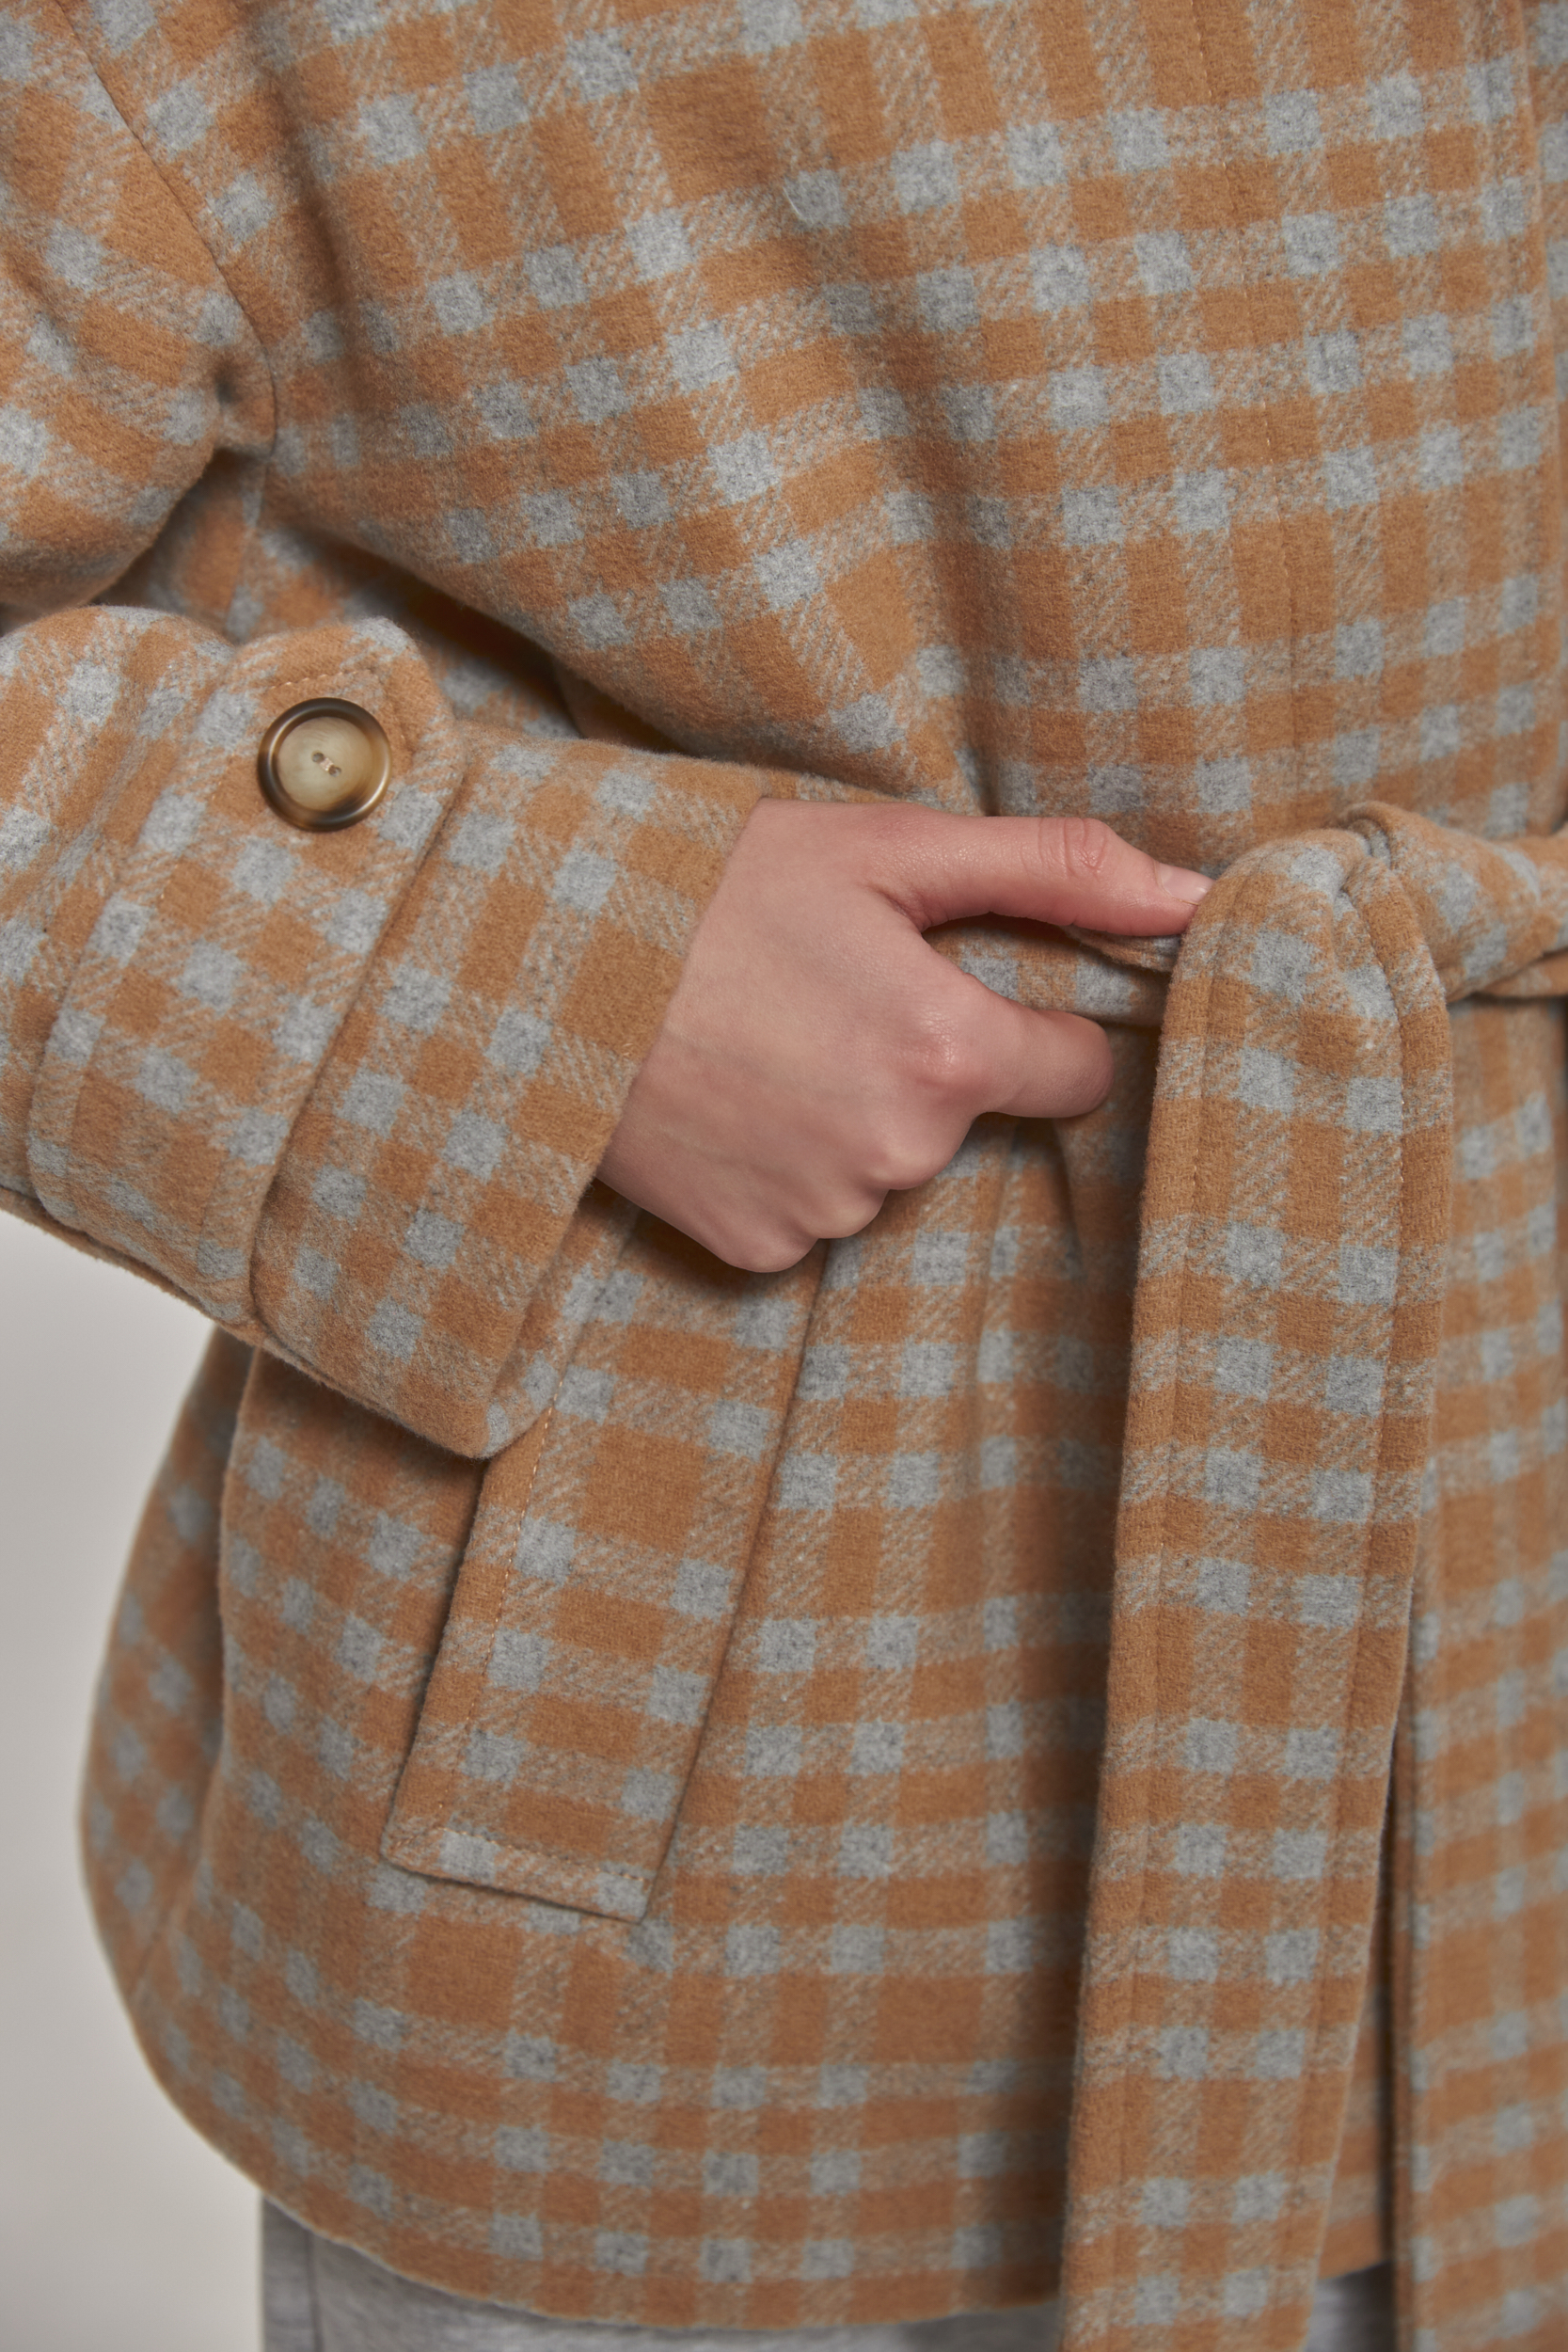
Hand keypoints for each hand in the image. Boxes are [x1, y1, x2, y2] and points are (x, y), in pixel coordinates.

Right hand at [599, 801, 1209, 1271]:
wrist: (537, 965)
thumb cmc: (711, 887)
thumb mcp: (884, 849)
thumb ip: (1054, 870)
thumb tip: (1197, 897)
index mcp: (948, 1053)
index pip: (1075, 1072)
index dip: (1028, 1028)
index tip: (963, 990)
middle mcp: (900, 1155)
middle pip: (970, 1120)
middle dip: (925, 1064)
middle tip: (825, 995)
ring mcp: (825, 1213)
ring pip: (890, 1167)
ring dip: (851, 1115)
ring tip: (764, 1041)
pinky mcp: (757, 1250)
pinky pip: (815, 1212)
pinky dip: (787, 1164)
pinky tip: (732, 1101)